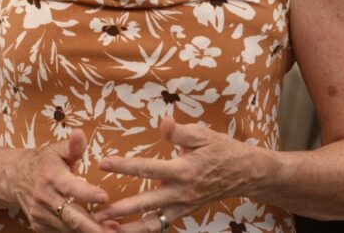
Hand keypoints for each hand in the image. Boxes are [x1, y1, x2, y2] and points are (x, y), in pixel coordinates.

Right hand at [8, 129, 117, 231]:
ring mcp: (40, 213)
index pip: (71, 186)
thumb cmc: (44, 162)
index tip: (105, 197)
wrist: (15, 177)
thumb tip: (80, 133)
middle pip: (70, 215)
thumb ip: (73, 146)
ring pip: (68, 227)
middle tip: (112, 231)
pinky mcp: (39, 225)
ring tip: (111, 232)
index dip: (88, 193)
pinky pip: (60, 232)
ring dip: (89, 231)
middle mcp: (44, 196)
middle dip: (92, 225)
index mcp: (51, 175)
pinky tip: (93, 231)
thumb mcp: (57, 150)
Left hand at [94, 117, 260, 230]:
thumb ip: (179, 132)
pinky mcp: (185, 212)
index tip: (103, 163)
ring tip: (106, 230)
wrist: (245, 173)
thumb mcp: (202, 134)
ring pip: (153, 222)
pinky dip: (145, 229)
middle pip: (146, 203)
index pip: (147, 167)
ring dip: (130, 228)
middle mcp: (182, 192)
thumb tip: (164, 121)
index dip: (124, 165)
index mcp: (183, 170)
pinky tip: (127, 231)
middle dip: (121, 209)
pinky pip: (162, 225)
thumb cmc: (221, 149)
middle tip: (98, 213)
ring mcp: (183, 205)